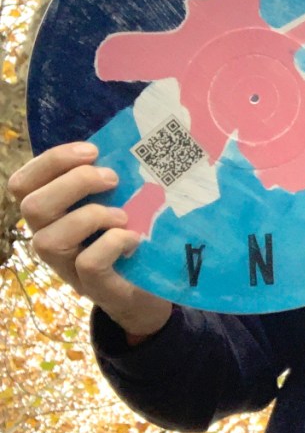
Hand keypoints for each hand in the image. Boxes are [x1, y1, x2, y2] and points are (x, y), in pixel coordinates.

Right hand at [8, 142, 171, 340]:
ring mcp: (67, 266)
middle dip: (73, 183)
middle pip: (31, 206)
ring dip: (90, 216)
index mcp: (51, 213)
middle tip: (112, 179)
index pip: (22, 183)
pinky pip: (88, 263)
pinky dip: (113, 243)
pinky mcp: (93, 287)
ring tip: (123, 215)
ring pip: (49, 239)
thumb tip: (125, 142)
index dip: (51, 161)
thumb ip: (109, 179)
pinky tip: (134, 238)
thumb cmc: (132, 236)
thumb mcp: (119, 201)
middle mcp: (49, 239)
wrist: (153, 290)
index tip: (92, 151)